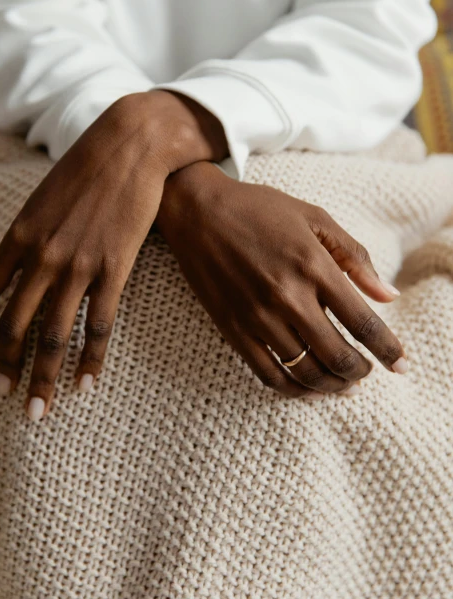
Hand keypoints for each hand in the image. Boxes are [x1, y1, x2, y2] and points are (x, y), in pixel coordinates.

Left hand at [0, 90, 227, 419]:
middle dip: (8, 366)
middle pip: (17, 323)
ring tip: (38, 409)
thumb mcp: (46, 194)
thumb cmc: (89, 166)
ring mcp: (78, 265)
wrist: (131, 146)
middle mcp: (43, 255)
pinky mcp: (114, 269)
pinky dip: (90, 360)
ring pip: (53, 334)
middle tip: (5, 397)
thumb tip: (25, 256)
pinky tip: (86, 384)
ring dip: (43, 376)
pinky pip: (97, 326)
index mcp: (21, 233)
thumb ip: (33, 229)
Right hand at [156, 161, 406, 398]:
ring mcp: (257, 316)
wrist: (198, 210)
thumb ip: (354, 256)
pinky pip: (268, 373)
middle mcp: (287, 295)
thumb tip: (388, 296)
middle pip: (337, 355)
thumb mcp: (314, 218)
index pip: (362, 322)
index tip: (400, 364)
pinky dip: (293, 389)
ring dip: (332, 385)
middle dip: (361, 372)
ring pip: (305, 371)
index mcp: (313, 265)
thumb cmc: (259, 209)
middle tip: (368, 372)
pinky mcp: (233, 329)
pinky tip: (308, 387)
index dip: (387, 349)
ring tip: (343, 384)